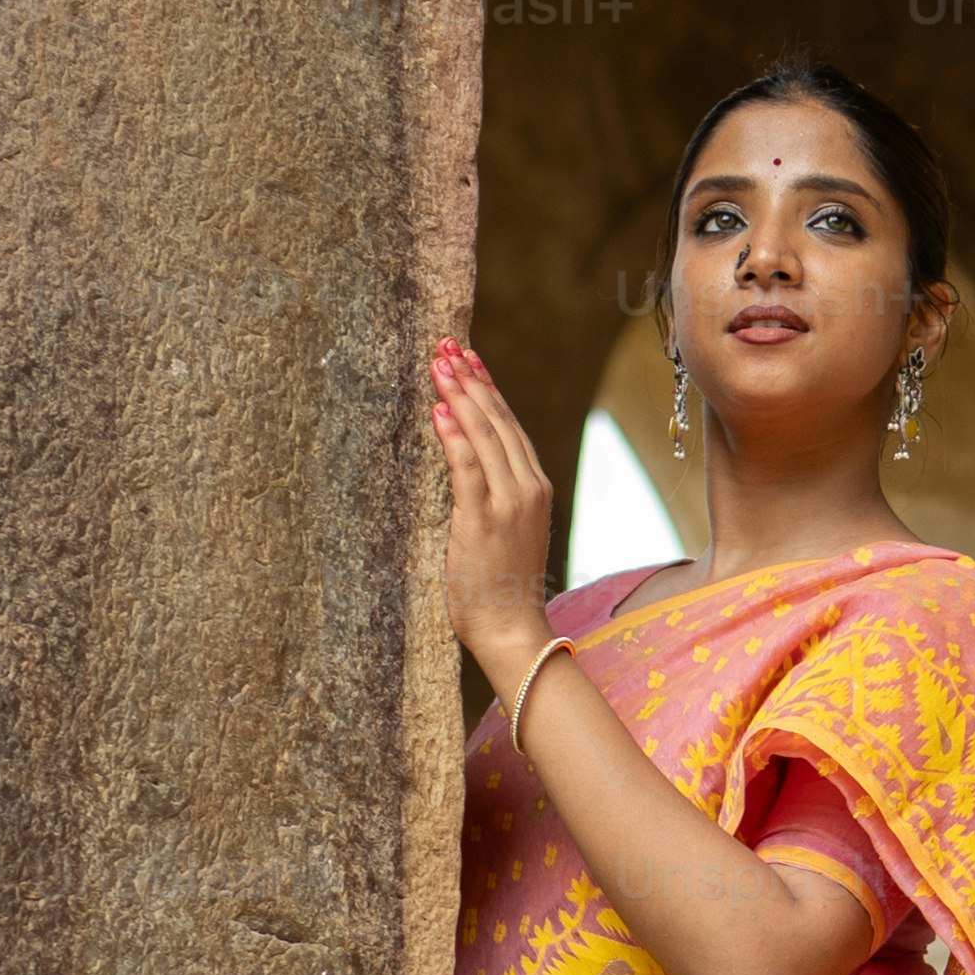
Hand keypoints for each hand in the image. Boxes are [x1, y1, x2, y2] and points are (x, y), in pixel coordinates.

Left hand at [426, 341, 561, 690]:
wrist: (511, 628)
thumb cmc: (501, 585)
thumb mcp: (505, 529)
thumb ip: (493, 493)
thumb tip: (467, 464)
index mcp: (535, 487)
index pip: (509, 425)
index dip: (487, 387)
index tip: (468, 357)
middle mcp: (527, 488)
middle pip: (497, 421)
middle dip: (470, 379)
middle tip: (447, 345)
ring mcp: (508, 503)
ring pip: (484, 436)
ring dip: (460, 395)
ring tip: (439, 364)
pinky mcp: (483, 521)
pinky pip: (467, 469)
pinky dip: (454, 437)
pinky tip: (440, 409)